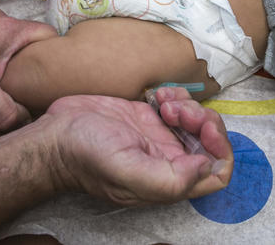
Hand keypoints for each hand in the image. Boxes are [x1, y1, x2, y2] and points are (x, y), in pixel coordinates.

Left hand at [0, 7, 55, 129]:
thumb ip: (5, 113)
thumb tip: (26, 122)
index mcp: (10, 30)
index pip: (50, 36)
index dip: (57, 56)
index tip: (54, 77)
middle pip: (30, 40)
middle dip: (32, 63)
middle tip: (29, 86)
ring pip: (9, 41)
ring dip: (9, 60)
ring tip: (2, 82)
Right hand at [46, 86, 232, 205]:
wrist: (55, 135)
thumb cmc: (85, 155)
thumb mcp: (126, 171)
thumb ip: (169, 178)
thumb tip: (206, 167)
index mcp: (170, 180)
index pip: (217, 172)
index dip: (220, 149)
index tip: (203, 127)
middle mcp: (170, 160)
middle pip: (210, 142)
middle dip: (203, 121)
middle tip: (177, 110)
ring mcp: (160, 138)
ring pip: (197, 121)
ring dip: (189, 105)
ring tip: (164, 102)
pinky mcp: (149, 117)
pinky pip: (179, 105)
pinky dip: (176, 95)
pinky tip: (157, 95)